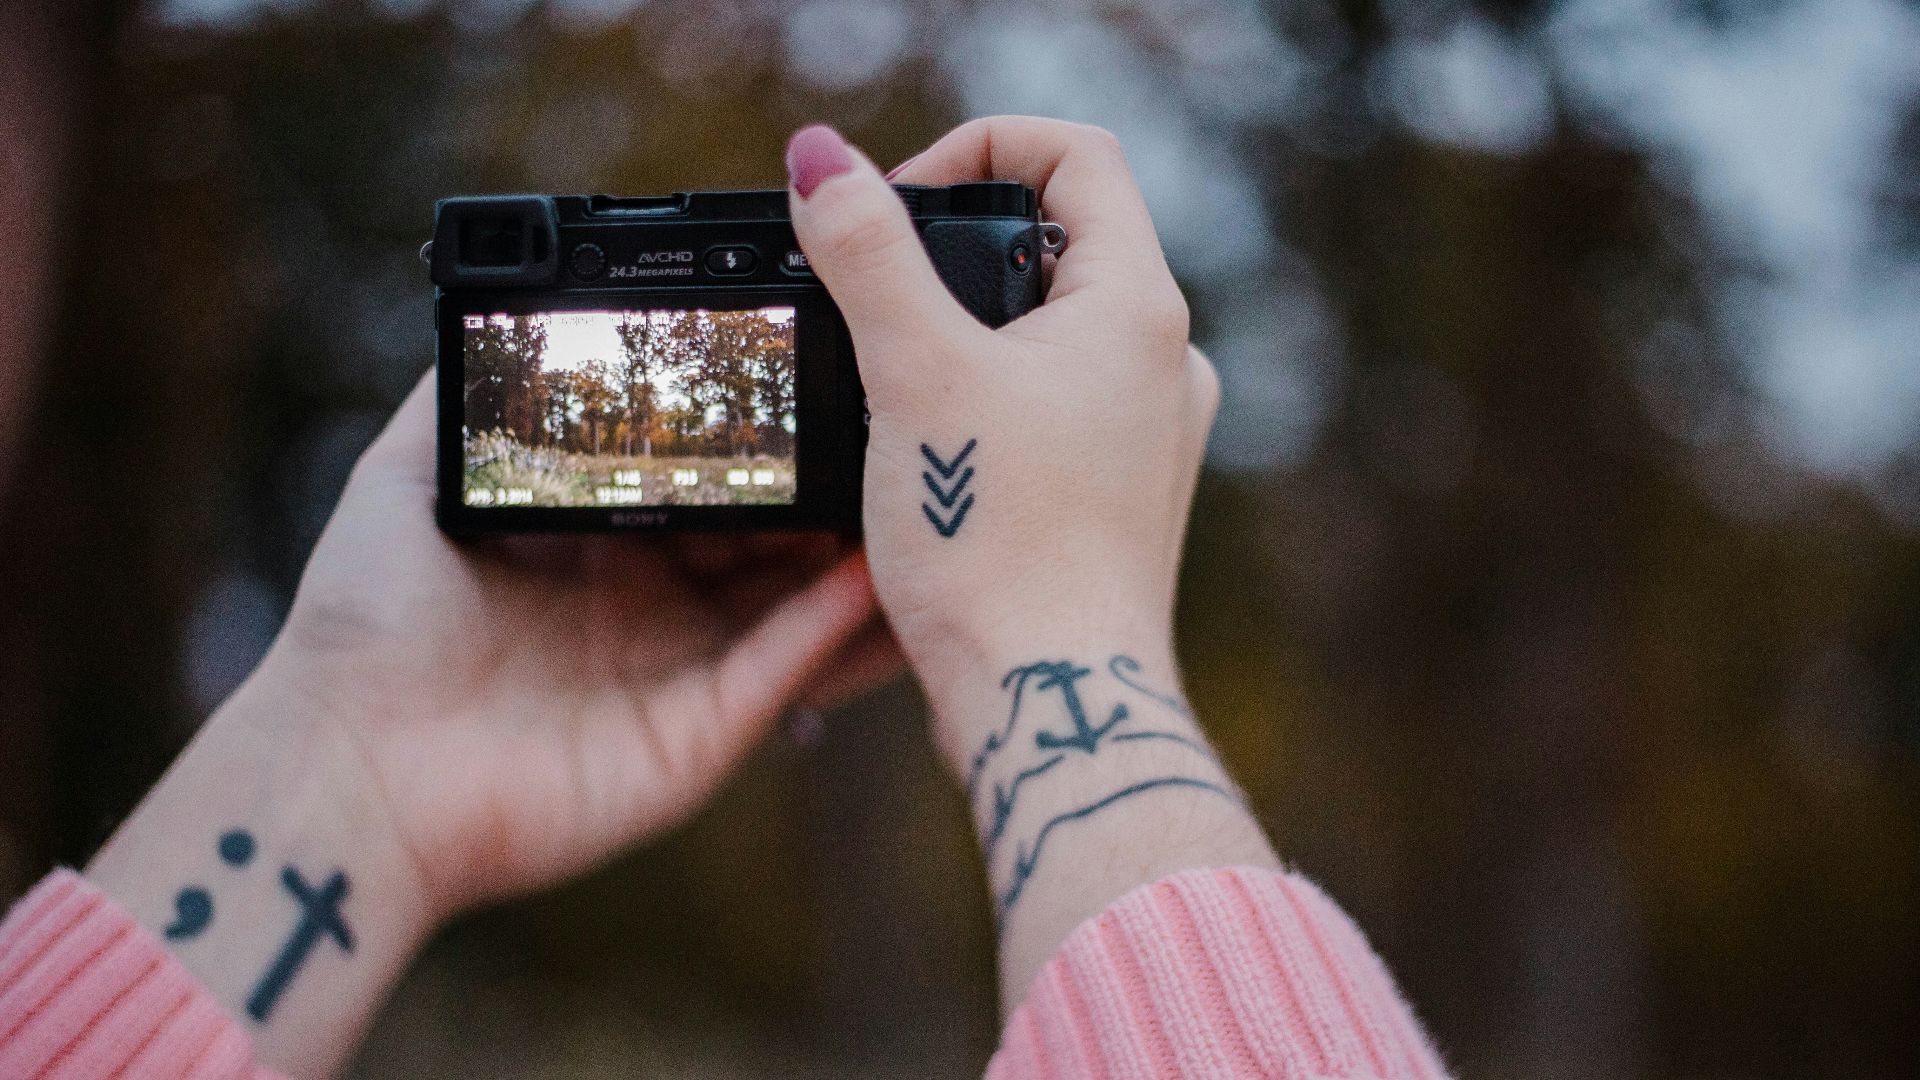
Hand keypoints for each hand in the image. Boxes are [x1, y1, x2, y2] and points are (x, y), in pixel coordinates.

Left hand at [88, 375, 882, 1075]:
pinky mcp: (700, 735)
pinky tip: (878, 564)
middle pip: (764, 534)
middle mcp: (648, 605)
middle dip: (824, 485)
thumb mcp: (406, 480)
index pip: (698, 480)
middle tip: (885, 422)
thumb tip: (503, 309)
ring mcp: (679, 670)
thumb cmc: (361, 633)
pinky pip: (784, 667)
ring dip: (853, 550)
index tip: (807, 372)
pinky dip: (836, 620)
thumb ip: (468, 396)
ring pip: (795, 599)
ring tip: (914, 489)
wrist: (346, 774)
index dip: (753, 437)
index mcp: (594, 545)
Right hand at [785, 118, 1217, 754]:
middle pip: (1061, 241)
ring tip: (894, 382)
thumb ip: (867, 254)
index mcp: (1138, 309)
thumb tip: (821, 158)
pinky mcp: (1118, 493)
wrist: (1048, 701)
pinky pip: (1052, 406)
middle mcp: (1163, 362)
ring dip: (968, 330)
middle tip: (877, 292)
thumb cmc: (1000, 546)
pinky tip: (930, 449)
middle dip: (958, 246)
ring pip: (1052, 331)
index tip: (898, 203)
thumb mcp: (915, 375)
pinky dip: (988, 400)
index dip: (981, 146)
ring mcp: (1148, 433)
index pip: (1080, 156)